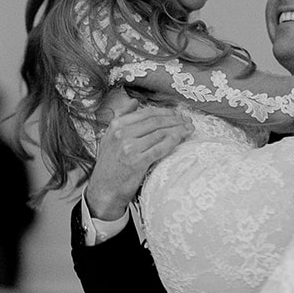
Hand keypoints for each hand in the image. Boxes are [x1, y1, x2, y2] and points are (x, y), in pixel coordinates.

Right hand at [85, 92, 191, 220]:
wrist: (104, 190)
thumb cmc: (109, 165)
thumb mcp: (109, 137)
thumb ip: (121, 117)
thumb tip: (134, 102)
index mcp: (116, 125)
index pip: (147, 113)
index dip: (166, 112)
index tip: (177, 114)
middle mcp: (122, 134)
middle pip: (156, 121)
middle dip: (175, 119)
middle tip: (188, 120)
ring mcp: (129, 148)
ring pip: (160, 133)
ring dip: (178, 129)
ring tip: (189, 128)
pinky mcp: (138, 162)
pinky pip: (161, 148)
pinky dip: (173, 141)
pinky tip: (182, 138)